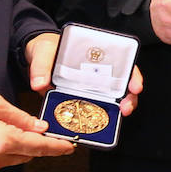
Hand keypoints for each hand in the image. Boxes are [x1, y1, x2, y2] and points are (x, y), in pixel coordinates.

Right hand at [0, 90, 74, 171]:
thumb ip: (20, 117)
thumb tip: (39, 127)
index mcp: (2, 140)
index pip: (39, 147)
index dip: (56, 147)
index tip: (69, 146)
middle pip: (29, 154)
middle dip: (36, 143)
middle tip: (40, 129)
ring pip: (15, 158)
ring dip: (20, 146)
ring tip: (8, 127)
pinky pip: (1, 161)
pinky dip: (5, 150)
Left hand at [25, 31, 142, 114]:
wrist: (36, 58)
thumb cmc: (46, 48)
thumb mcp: (43, 51)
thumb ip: (41, 65)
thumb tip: (39, 83)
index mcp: (94, 56)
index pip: (123, 63)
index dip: (133, 74)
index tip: (134, 85)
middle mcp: (97, 72)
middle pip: (122, 84)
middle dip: (129, 97)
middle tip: (126, 107)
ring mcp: (90, 88)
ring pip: (111, 99)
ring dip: (117, 109)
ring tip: (119, 115)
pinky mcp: (80, 100)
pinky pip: (93, 110)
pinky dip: (97, 118)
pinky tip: (97, 123)